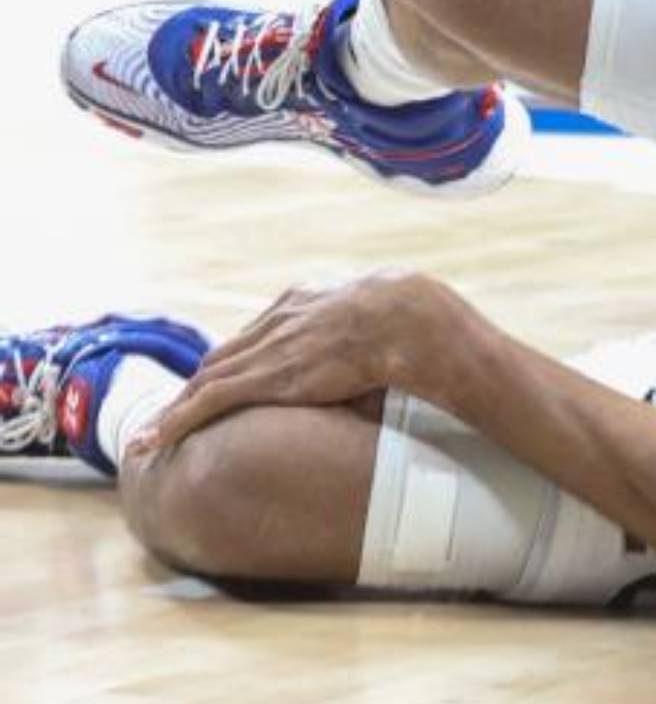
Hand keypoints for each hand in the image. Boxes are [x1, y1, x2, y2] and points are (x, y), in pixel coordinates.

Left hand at [131, 274, 451, 455]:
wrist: (408, 319)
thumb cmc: (414, 320)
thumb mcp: (389, 315)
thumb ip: (379, 329)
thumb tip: (403, 352)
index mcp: (305, 301)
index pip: (259, 333)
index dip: (242, 358)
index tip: (230, 378)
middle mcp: (276, 320)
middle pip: (224, 354)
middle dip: (201, 382)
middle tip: (183, 410)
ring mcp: (266, 349)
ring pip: (205, 380)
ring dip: (177, 407)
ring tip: (155, 432)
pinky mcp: (261, 379)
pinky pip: (205, 403)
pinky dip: (174, 423)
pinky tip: (153, 442)